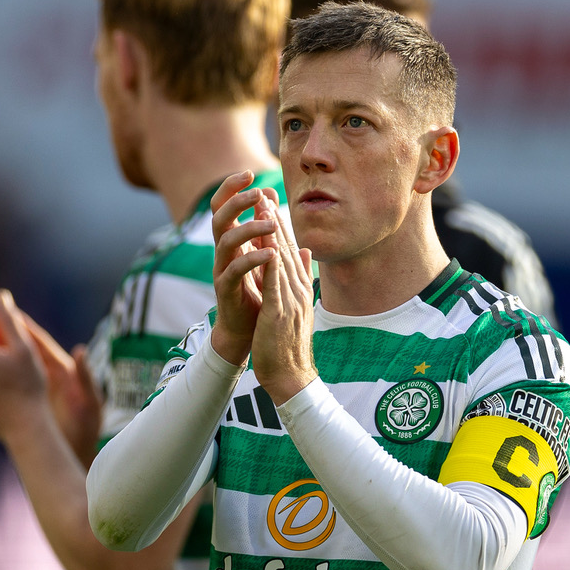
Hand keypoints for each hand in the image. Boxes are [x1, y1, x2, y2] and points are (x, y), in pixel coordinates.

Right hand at [0, 303, 103, 465]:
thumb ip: (86, 378)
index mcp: (63, 370)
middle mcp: (48, 374)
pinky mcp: (26, 399)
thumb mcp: (90, 403)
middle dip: (2, 333)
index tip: (6, 312)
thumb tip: (80, 350)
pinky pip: (8, 381)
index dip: (23, 327)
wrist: (78, 451)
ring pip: (11, 363)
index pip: (39, 343)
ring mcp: (35, 386)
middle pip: (22, 348)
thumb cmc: (87, 429)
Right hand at [209, 170, 279, 365]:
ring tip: (272, 223)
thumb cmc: (257, 291)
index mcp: (232, 240)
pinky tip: (271, 253)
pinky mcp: (226, 289)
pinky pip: (234, 270)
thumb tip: (273, 199)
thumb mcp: (265, 255)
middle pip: (219, 217)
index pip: (225, 206)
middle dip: (236, 201)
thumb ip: (267, 230)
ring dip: (248, 229)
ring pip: (226, 241)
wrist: (248, 330)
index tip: (250, 173)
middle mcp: (223, 251)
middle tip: (256, 192)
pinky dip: (252, 259)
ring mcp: (221, 269)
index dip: (232, 188)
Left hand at [252, 199, 316, 403]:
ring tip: (263, 209)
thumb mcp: (296, 307)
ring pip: (282, 262)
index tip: (270, 203)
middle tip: (265, 193)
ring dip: (273, 233)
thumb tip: (306, 253)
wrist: (292, 376)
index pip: (290, 252)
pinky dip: (272, 265)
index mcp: (300, 289)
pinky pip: (276, 285)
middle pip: (287, 250)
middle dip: (275, 220)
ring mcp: (292, 302)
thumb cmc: (289, 345)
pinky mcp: (281, 314)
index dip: (280, 226)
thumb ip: (298, 279)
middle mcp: (299, 291)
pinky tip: (268, 246)